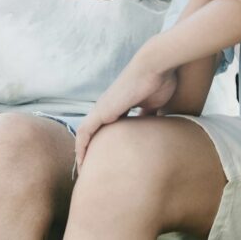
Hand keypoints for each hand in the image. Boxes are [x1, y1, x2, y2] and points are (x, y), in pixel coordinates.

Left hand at [74, 54, 177, 171]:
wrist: (155, 67)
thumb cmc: (159, 82)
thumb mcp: (155, 107)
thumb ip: (151, 118)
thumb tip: (158, 132)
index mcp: (119, 107)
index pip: (107, 130)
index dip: (105, 145)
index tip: (107, 162)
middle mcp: (108, 108)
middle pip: (93, 134)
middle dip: (91, 152)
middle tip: (92, 172)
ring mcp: (102, 109)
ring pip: (85, 135)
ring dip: (83, 153)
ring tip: (84, 172)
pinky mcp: (102, 111)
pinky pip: (85, 132)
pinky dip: (81, 147)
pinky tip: (81, 161)